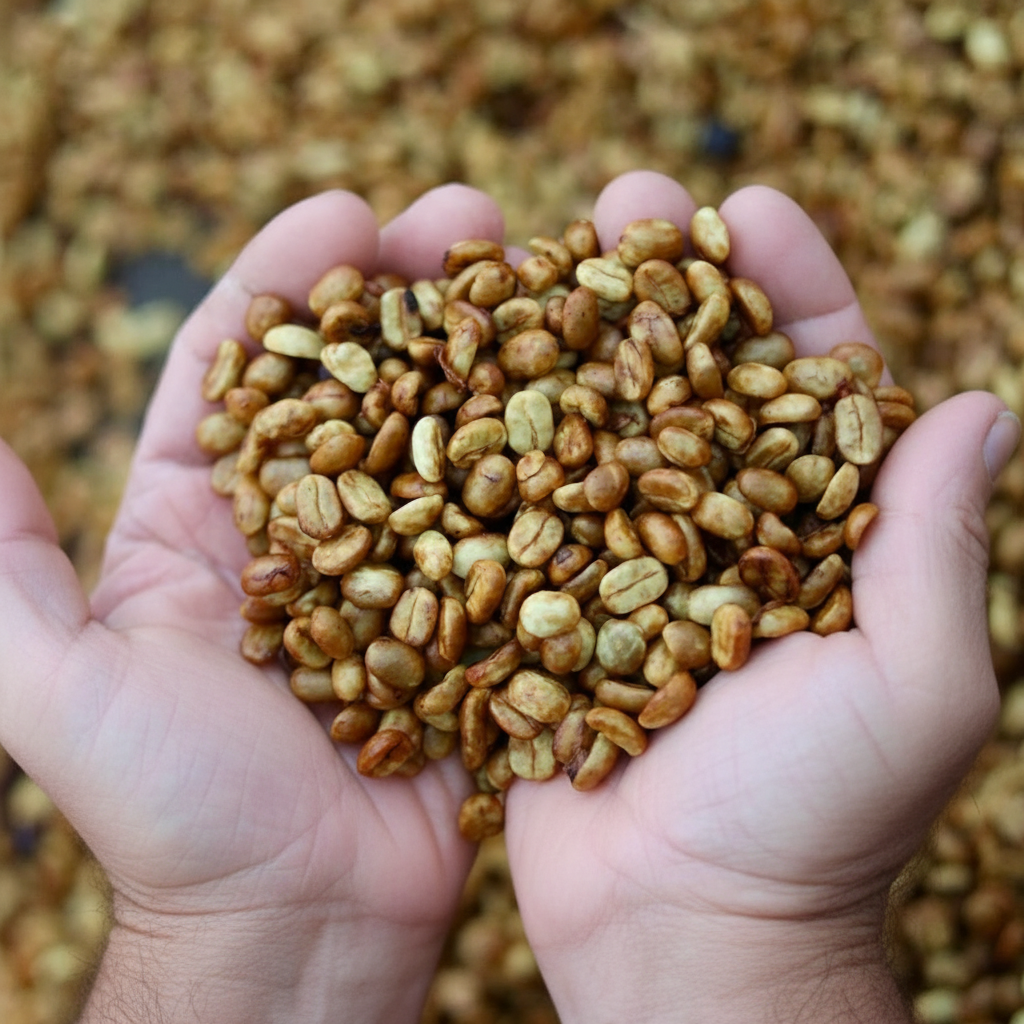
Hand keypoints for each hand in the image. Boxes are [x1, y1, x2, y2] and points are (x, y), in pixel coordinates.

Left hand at [0, 185, 503, 1023]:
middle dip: (411, 290)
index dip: (288, 281)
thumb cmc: (174, 812)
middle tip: (474, 218)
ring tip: (553, 279)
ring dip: (489, 355)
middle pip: (360, 376)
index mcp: (206, 516)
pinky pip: (515, 526)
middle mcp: (310, 525)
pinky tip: (601, 406)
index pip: (244, 365)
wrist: (298, 922)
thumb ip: (1, 571)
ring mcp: (402, 567)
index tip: (347, 212)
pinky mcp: (474, 617)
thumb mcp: (57, 686)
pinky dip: (550, 465)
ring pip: (445, 435)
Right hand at [504, 171, 1017, 1023]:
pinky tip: (462, 369)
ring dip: (572, 340)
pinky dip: (496, 440)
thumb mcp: (915, 684)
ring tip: (530, 252)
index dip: (785, 293)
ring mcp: (621, 564)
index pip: (806, 386)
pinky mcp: (545, 607)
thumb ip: (931, 544)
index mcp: (816, 534)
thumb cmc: (814, 820)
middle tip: (626, 197)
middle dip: (662, 286)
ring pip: (597, 429)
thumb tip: (978, 405)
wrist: (681, 930)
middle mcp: (716, 532)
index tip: (749, 210)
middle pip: (689, 382)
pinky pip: (520, 509)